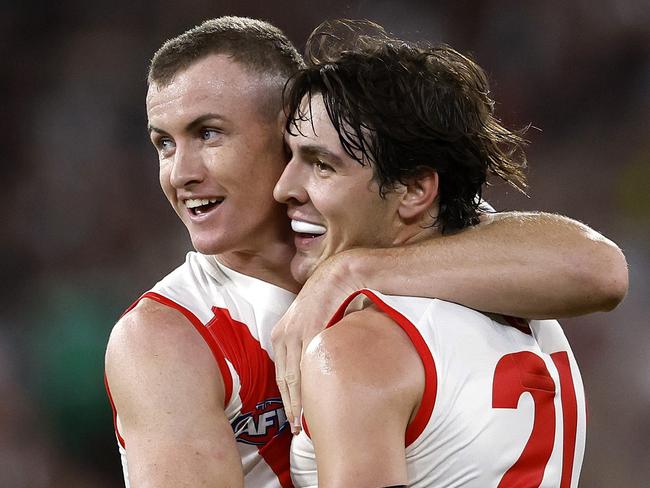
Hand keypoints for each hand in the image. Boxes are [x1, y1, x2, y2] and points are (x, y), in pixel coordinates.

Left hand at [272, 253, 360, 432]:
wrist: (341, 275)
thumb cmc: (331, 297)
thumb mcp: (314, 320)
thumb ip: (311, 341)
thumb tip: (318, 363)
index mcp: (281, 333)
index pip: (281, 373)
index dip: (286, 398)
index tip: (292, 417)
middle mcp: (283, 334)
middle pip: (284, 380)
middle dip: (290, 406)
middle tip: (296, 429)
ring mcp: (295, 333)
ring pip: (294, 377)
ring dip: (298, 403)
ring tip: (303, 424)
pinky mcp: (309, 331)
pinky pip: (309, 366)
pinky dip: (310, 387)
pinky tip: (316, 402)